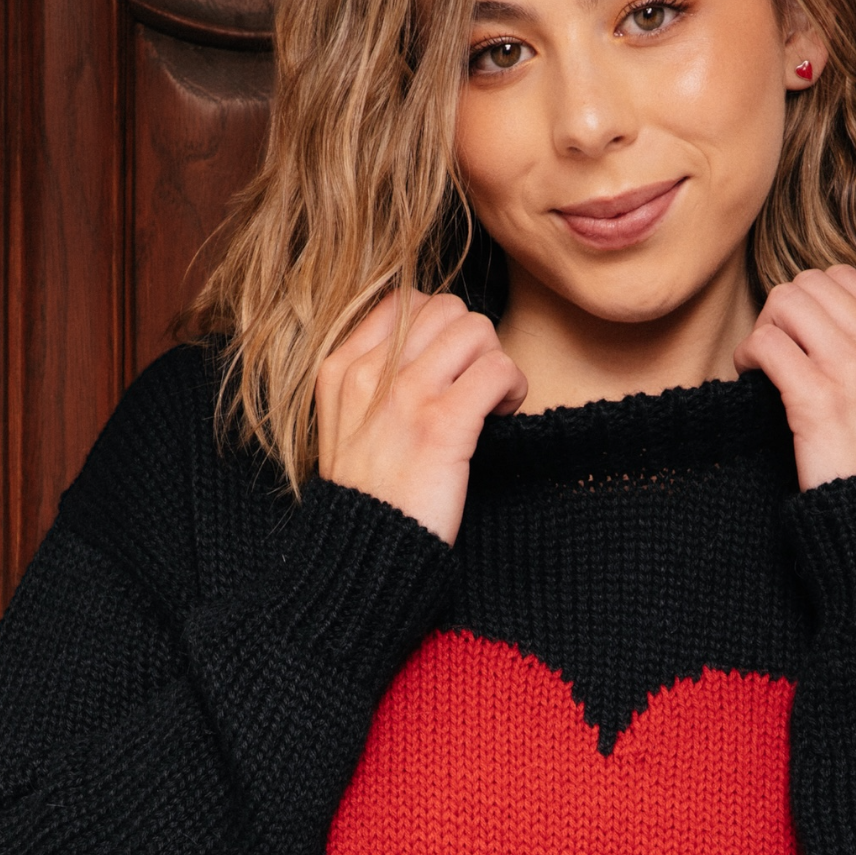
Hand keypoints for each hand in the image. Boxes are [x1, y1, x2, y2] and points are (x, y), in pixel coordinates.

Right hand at [316, 290, 527, 542]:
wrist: (367, 553)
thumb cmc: (371, 495)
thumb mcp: (347, 425)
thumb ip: (374, 378)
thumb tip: (430, 340)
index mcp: (341, 368)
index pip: (404, 301)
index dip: (441, 329)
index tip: (448, 369)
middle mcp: (369, 373)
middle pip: (446, 308)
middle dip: (473, 343)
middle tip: (475, 387)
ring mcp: (404, 396)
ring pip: (477, 329)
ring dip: (496, 363)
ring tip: (491, 401)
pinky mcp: (442, 424)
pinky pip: (499, 369)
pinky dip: (514, 388)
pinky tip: (504, 414)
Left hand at [733, 263, 855, 489]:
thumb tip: (820, 323)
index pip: (845, 278)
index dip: (808, 301)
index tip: (797, 337)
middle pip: (810, 283)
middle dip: (781, 311)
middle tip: (773, 351)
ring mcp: (855, 370)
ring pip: (786, 302)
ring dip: (763, 330)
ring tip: (762, 366)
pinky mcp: (819, 398)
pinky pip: (767, 343)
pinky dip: (748, 355)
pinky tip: (752, 379)